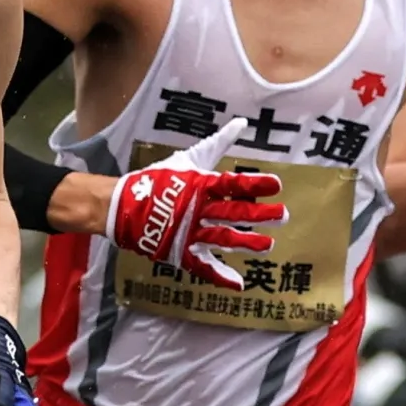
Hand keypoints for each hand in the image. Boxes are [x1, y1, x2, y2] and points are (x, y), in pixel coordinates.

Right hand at [106, 117, 286, 290]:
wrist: (122, 205)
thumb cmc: (160, 179)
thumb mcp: (189, 158)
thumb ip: (218, 143)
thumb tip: (242, 123)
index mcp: (199, 185)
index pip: (232, 183)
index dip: (254, 184)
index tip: (277, 185)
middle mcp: (196, 209)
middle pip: (233, 213)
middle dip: (259, 215)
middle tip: (283, 216)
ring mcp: (187, 232)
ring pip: (222, 239)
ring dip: (246, 243)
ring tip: (268, 246)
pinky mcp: (179, 251)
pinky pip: (202, 266)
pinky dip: (219, 275)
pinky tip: (238, 283)